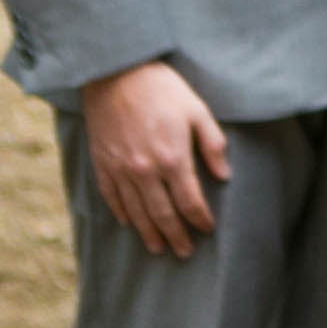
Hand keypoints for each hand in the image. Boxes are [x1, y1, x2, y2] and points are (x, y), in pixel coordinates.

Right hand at [79, 61, 229, 257]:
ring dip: (148, 233)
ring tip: (158, 248)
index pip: (189, 201)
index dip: (200, 219)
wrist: (116, 75)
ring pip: (136, 212)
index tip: (208, 229)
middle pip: (162, 214)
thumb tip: (224, 176)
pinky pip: (112, 197)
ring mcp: (120, 170)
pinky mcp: (102, 164)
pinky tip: (129, 223)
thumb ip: (212, 146)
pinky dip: (122, 213)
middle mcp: (145, 171)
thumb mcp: (198, 112)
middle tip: (184, 253)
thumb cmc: (164, 90)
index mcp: (173, 158)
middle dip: (175, 236)